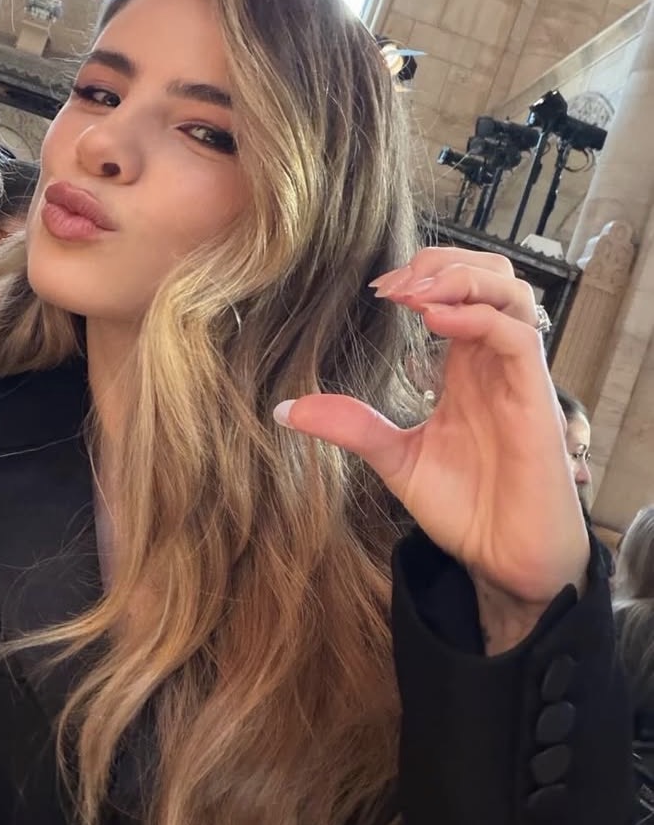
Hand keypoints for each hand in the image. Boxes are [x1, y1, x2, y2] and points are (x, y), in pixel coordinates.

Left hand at [274, 248, 587, 652]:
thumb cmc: (466, 508)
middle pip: (490, 273)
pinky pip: (519, 337)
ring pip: (510, 292)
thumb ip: (352, 426)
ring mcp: (518, 378)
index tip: (375, 291)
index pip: (457, 290)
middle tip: (391, 288)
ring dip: (459, 278)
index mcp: (466, 366)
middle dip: (440, 263)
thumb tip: (286, 410)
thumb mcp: (395, 458)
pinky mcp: (536, 402)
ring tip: (411, 296)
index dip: (419, 275)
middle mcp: (495, 362)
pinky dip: (477, 317)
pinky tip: (435, 322)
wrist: (504, 561)